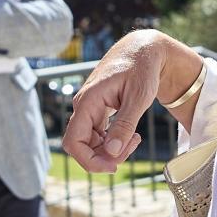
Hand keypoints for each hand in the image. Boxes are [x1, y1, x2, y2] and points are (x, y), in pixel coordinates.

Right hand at [63, 30, 196, 172]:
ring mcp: (88, 109)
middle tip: (132, 148)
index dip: (90, 161)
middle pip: (81, 146)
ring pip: (90, 142)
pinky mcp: (96, 111)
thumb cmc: (142, 69)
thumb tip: (112, 153)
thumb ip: (124, 126)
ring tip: (135, 139)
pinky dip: (112, 141)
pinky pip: (97, 134)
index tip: (114, 166)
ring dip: (110, 149)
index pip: (73, 143)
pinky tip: (130, 135)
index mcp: (88, 102)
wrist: (143, 50)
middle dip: (104, 156)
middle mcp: (83, 106)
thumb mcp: (138, 98)